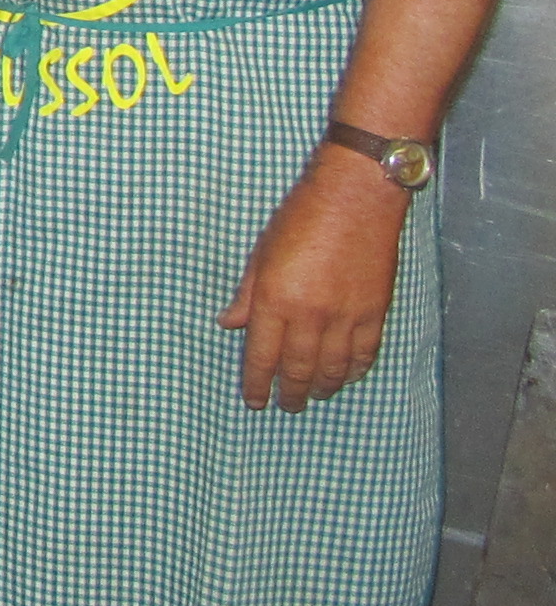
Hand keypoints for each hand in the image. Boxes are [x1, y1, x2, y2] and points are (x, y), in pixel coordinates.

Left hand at [221, 147, 409, 410]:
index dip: (257, 383)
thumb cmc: (300, 219)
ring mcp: (346, 316)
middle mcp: (311, 315)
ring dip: (322, 387)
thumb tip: (229, 324)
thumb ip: (246, 295)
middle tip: (286, 406)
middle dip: (290, 393)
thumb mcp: (260, 254)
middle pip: (298, 369)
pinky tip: (347, 377)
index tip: (254, 401)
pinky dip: (355, 370)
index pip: (262, 356)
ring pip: (334, 368)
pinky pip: (365, 354)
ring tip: (314, 395)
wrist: (355, 199)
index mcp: (276, 300)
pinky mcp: (375, 312)